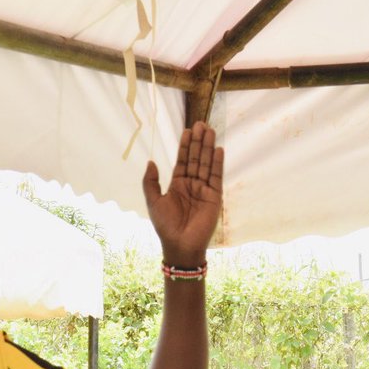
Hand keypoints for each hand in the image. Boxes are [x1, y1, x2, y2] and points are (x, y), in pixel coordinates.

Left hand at [143, 121, 223, 265]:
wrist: (180, 244)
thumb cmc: (165, 225)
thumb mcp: (154, 202)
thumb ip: (151, 182)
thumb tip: (150, 162)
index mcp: (177, 185)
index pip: (182, 161)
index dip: (185, 146)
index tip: (188, 130)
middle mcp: (191, 185)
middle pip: (195, 159)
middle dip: (198, 142)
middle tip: (201, 124)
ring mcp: (204, 190)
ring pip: (206, 164)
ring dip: (208, 148)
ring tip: (210, 131)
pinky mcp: (214, 196)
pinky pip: (216, 177)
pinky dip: (217, 163)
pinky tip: (218, 150)